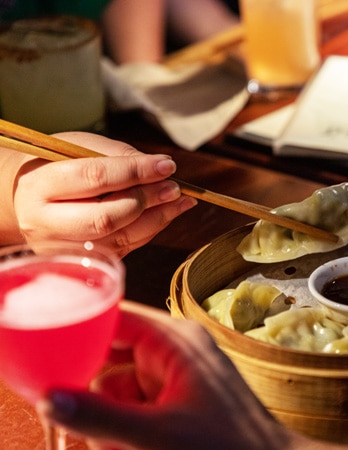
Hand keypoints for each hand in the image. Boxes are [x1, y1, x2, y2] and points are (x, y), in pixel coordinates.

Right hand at [13, 132, 196, 256]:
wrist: (24, 201)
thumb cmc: (56, 167)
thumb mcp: (77, 148)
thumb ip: (117, 155)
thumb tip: (160, 168)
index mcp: (41, 185)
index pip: (95, 177)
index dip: (136, 171)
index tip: (167, 165)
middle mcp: (48, 223)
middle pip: (105, 217)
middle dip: (147, 200)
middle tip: (174, 187)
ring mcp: (64, 247)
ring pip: (120, 237)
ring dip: (158, 218)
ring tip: (181, 200)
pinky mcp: (82, 261)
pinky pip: (125, 247)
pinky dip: (151, 229)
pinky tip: (167, 213)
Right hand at [39, 302, 298, 449]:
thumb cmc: (225, 445)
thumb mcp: (156, 434)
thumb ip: (101, 417)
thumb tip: (51, 398)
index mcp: (175, 341)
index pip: (117, 317)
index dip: (82, 331)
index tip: (52, 355)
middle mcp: (175, 349)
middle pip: (113, 353)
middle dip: (95, 388)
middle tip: (83, 413)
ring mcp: (177, 373)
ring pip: (120, 383)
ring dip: (109, 413)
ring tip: (119, 442)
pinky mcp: (178, 395)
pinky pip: (136, 400)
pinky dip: (125, 422)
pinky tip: (129, 444)